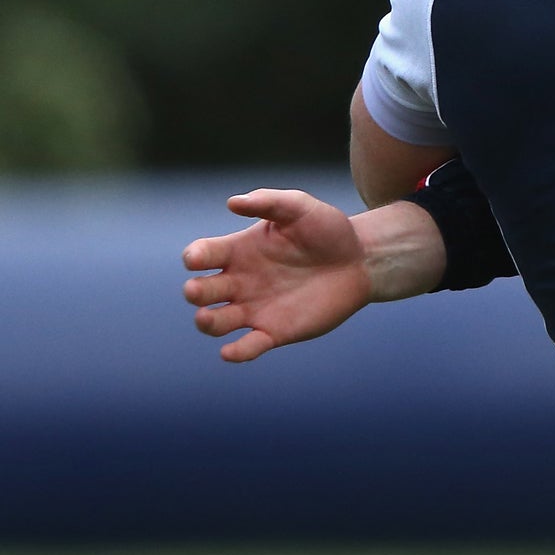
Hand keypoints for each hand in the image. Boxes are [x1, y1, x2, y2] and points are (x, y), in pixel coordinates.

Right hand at [182, 189, 371, 362]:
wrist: (360, 260)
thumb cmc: (327, 230)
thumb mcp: (300, 208)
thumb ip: (268, 201)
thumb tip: (232, 202)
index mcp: (239, 250)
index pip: (202, 255)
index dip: (194, 257)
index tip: (196, 258)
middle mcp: (240, 281)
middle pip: (202, 291)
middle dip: (194, 292)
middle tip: (197, 291)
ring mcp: (255, 308)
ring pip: (216, 322)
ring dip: (207, 322)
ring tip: (207, 317)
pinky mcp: (274, 330)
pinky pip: (248, 346)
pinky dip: (236, 352)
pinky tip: (231, 351)